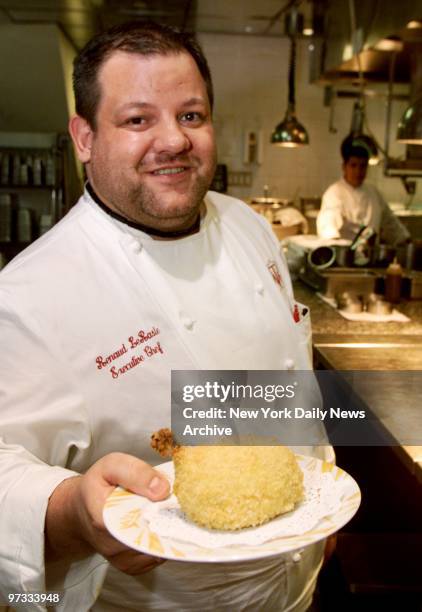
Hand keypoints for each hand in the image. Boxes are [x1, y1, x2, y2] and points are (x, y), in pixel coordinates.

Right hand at [46, 453, 169, 574]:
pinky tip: (153, 523)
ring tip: (158, 510)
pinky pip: (155, 556)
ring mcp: (121, 559)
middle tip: (166, 500)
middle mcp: (111, 544)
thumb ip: (135, 472)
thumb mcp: (111, 465)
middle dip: (166, 517)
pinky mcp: (130, 566)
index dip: (160, 507)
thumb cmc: (96, 486)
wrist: (79, 511)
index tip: (166, 494)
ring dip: (164, 529)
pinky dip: (160, 539)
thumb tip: (162, 489)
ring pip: (158, 547)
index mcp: (103, 517)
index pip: (141, 517)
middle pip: (153, 534)